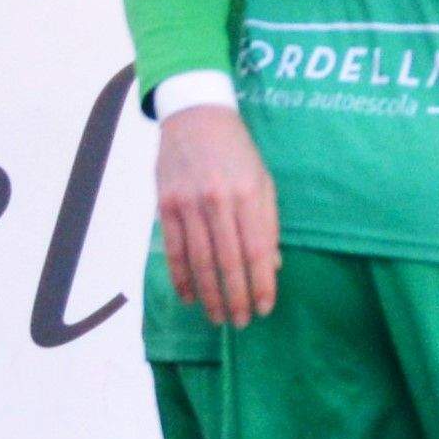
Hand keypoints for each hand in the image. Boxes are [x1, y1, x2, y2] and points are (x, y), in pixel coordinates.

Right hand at [154, 104, 279, 326]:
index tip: (266, 308)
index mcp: (249, 194)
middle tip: (242, 322)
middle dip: (237, 298)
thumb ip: (268, 223)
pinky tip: (190, 297)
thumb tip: (273, 267)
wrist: (195, 116)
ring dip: (210, 295)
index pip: (258, 251)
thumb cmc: (237, 152)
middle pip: (229, 262)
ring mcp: (188, 203)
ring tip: (218, 318)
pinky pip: (173, 250)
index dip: (262, 284)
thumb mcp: (263, 180)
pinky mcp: (165, 205)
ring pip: (200, 261)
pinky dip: (181, 277)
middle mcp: (218, 200)